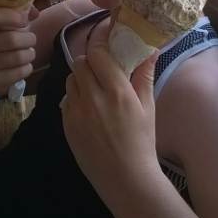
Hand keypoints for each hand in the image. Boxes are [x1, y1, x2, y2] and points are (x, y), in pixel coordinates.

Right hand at [0, 5, 38, 96]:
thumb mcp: (2, 26)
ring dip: (29, 54)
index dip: (14, 17)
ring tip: (28, 53)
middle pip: (12, 39)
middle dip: (29, 39)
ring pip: (18, 57)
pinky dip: (27, 68)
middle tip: (31, 40)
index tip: (25, 20)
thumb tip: (35, 13)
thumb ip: (19, 14)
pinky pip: (20, 72)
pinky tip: (23, 65)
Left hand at [61, 20, 158, 194]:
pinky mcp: (66, 125)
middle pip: (81, 62)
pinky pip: (66, 100)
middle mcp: (93, 98)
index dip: (100, 42)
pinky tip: (88, 108)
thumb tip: (151, 48)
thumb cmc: (142, 141)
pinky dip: (75, 98)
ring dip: (81, 78)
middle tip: (102, 67)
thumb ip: (144, 74)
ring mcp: (76, 112)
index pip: (98, 53)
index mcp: (116, 91)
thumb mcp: (148, 106)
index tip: (106, 39)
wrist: (126, 178)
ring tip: (94, 88)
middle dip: (91, 60)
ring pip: (71, 80)